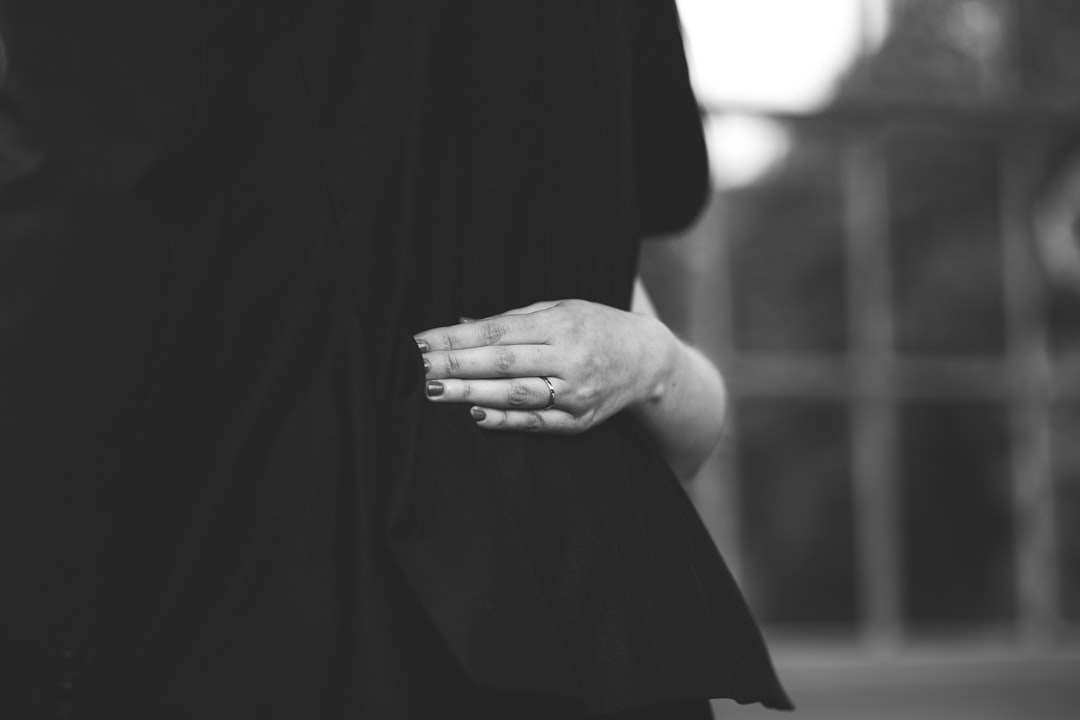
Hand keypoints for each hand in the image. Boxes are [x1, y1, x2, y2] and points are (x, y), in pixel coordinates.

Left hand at [414, 299, 676, 433]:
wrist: (647, 359)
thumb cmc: (595, 327)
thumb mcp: (558, 310)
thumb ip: (511, 320)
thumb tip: (461, 325)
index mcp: (560, 324)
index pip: (496, 332)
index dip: (456, 338)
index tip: (420, 342)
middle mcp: (569, 357)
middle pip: (502, 363)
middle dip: (455, 364)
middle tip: (418, 368)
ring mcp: (575, 392)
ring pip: (515, 394)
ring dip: (471, 392)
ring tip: (435, 390)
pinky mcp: (579, 420)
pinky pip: (536, 422)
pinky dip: (504, 419)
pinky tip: (475, 413)